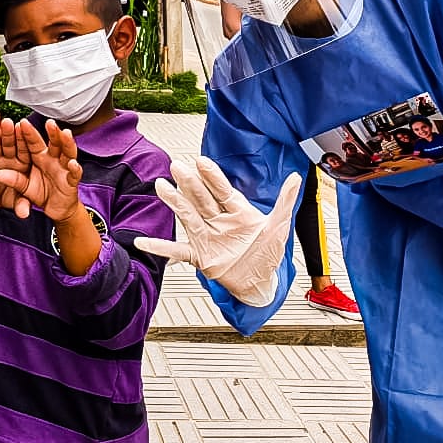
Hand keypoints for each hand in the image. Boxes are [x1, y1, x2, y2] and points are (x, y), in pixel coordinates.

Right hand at [0, 111, 34, 216]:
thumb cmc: (11, 197)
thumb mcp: (18, 201)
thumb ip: (21, 205)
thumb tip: (24, 214)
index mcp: (23, 164)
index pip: (24, 149)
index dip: (23, 138)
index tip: (23, 126)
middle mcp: (10, 159)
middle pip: (9, 143)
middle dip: (8, 131)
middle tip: (7, 119)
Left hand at [0, 119, 85, 223]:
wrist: (55, 208)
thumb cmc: (40, 192)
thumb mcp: (24, 187)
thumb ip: (14, 180)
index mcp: (40, 157)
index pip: (34, 143)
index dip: (29, 133)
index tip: (22, 123)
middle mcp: (54, 160)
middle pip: (54, 143)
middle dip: (53, 132)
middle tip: (49, 122)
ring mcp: (64, 169)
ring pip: (68, 153)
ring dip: (68, 143)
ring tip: (66, 134)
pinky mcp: (72, 181)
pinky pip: (75, 174)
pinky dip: (75, 169)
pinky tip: (73, 164)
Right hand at [134, 157, 300, 306]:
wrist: (260, 281)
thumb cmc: (267, 252)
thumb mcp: (279, 225)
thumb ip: (285, 201)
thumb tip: (297, 178)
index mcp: (237, 211)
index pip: (222, 190)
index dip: (212, 176)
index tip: (201, 161)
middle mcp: (219, 220)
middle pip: (201, 198)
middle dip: (190, 183)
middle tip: (177, 166)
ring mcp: (207, 237)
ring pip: (188, 216)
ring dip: (175, 203)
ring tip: (161, 187)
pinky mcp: (200, 256)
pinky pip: (177, 250)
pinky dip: (161, 247)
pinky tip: (144, 241)